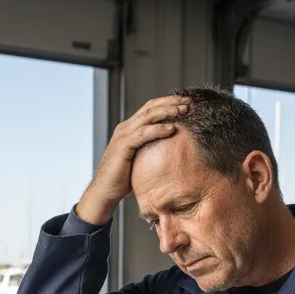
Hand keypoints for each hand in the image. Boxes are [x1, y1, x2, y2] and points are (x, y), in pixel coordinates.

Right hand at [75, 95, 188, 225]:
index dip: (169, 103)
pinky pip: (143, 133)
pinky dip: (158, 129)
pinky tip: (172, 129)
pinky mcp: (123, 146)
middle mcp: (125, 128)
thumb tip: (172, 151)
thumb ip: (151, 150)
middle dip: (171, 102)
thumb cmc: (123, 179)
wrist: (105, 192)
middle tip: (189, 101)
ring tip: (184, 110)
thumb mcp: (140, 159)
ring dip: (168, 111)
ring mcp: (123, 135)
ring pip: (148, 116)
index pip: (151, 108)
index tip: (186, 103)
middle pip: (151, 106)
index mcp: (130, 129)